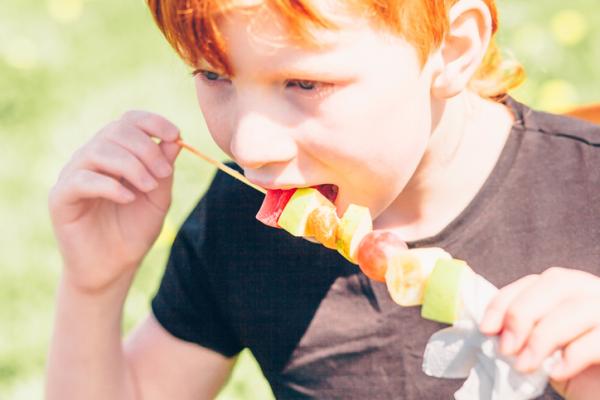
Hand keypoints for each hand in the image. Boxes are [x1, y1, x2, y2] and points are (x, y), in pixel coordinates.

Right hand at [49, 110, 180, 292]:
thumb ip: (164, 168)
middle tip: (164, 174)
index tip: (175, 135)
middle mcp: (91, 158)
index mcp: (116, 153)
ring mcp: (73, 175)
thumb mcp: (158, 197)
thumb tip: (173, 139)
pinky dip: (109, 185)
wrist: (113, 268)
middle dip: (145, 149)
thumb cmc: (134, 230)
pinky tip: (128, 199)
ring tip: (149, 187)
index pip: (129, 121)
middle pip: (115, 131)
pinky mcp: (61, 198)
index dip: (152, 122)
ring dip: (131, 166)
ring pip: (98, 150)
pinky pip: (81, 180)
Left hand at [479, 268, 599, 399]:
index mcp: (568, 286)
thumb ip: (519, 327)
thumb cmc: (566, 364)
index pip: (533, 282)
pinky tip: (555, 372)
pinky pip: (598, 341)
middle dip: (521, 315)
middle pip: (555, 284)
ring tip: (524, 365)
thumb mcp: (535, 342)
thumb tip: (489, 328)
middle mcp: (591, 290)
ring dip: (542, 338)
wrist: (596, 389)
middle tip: (505, 348)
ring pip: (577, 309)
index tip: (486, 328)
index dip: (505, 302)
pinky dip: (572, 356)